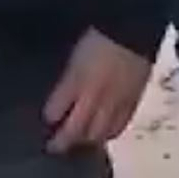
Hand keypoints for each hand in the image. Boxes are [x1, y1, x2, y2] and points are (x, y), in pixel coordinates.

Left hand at [42, 28, 152, 152]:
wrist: (132, 31)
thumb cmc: (98, 37)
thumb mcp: (74, 55)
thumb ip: (67, 79)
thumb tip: (61, 96)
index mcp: (75, 81)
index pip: (55, 111)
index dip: (49, 117)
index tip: (46, 120)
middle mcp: (93, 98)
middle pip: (75, 130)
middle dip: (61, 141)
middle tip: (53, 146)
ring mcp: (114, 104)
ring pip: (97, 135)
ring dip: (85, 140)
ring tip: (78, 140)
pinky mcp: (132, 104)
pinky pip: (118, 128)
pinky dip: (108, 134)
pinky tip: (102, 134)